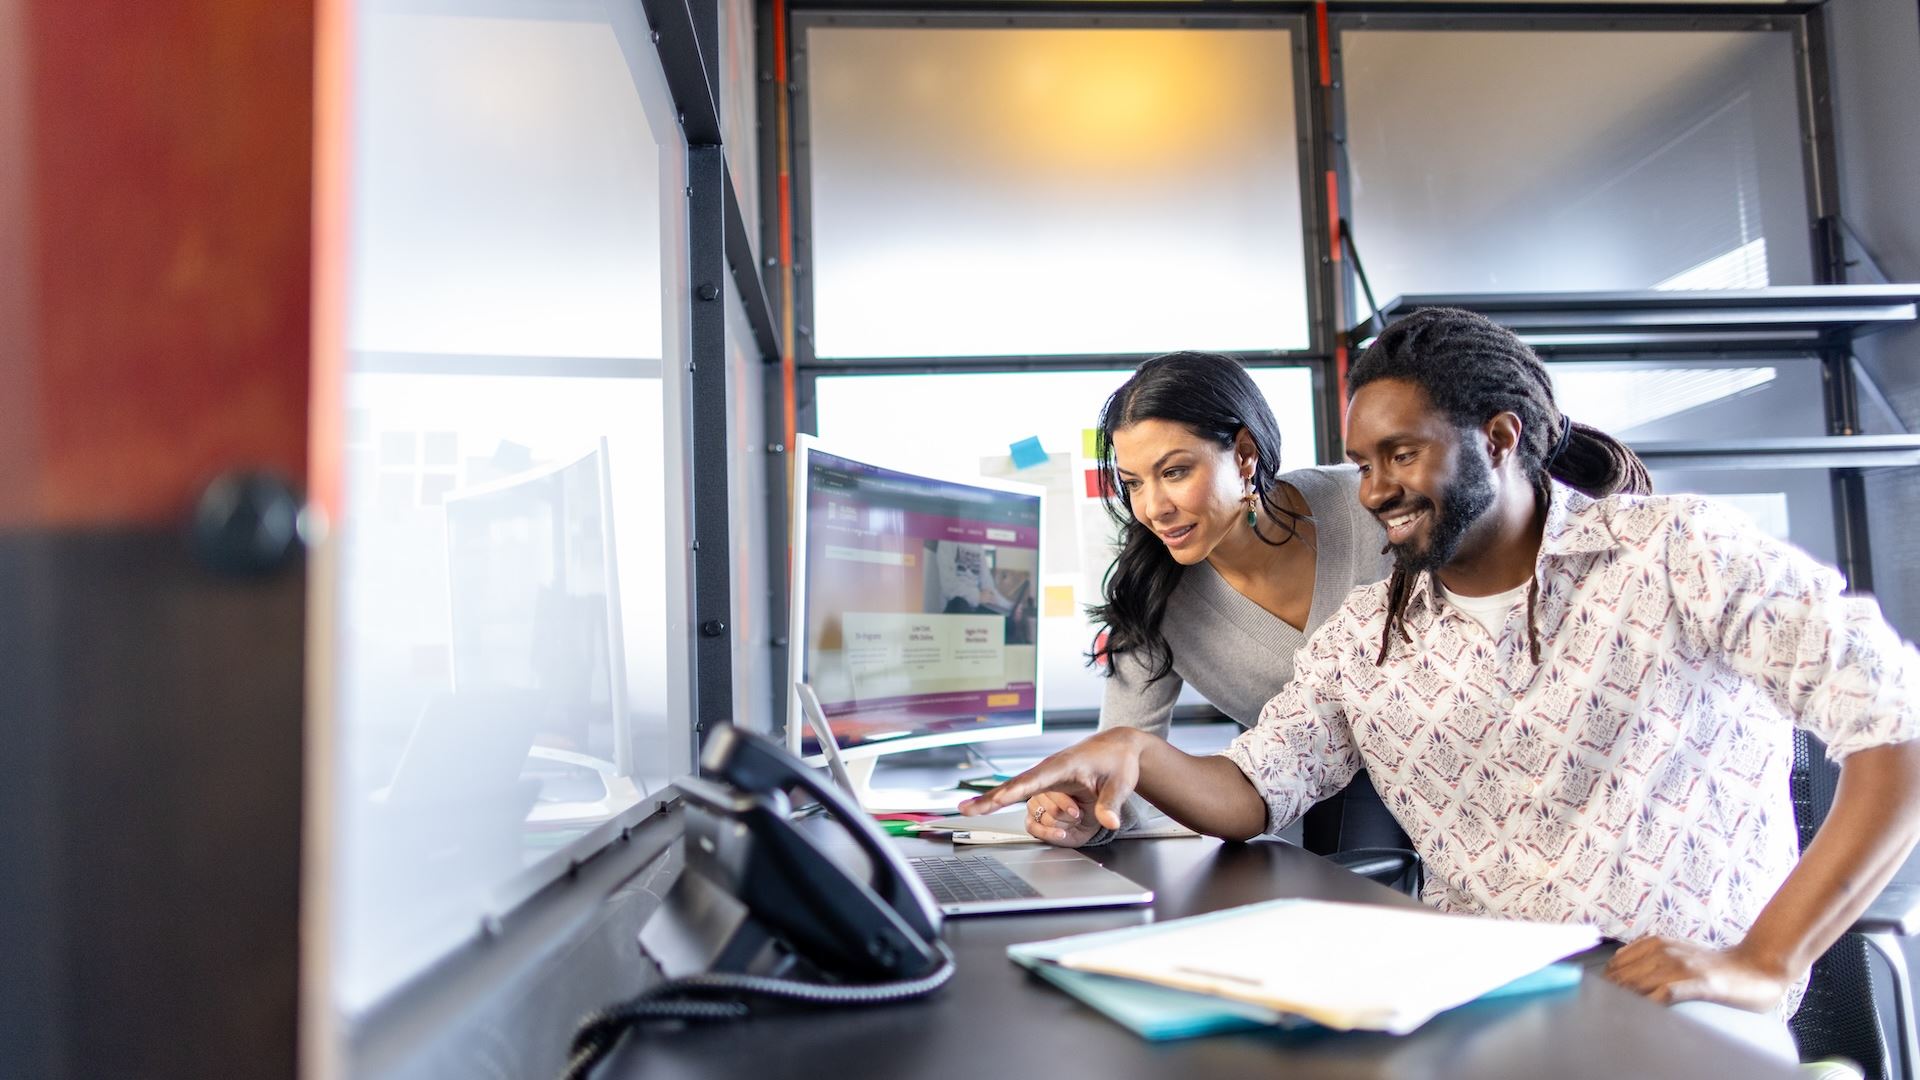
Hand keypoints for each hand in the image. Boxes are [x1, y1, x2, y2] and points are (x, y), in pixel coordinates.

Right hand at [959, 728, 1146, 837]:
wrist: (1117, 750)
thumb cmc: (1117, 761)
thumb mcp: (1121, 783)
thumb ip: (1112, 803)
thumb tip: (1109, 821)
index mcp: (1063, 765)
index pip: (1034, 780)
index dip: (1014, 791)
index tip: (998, 799)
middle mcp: (1048, 773)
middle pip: (1013, 789)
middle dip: (988, 800)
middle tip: (965, 809)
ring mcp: (1045, 783)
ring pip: (1036, 809)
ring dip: (1059, 818)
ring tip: (1082, 810)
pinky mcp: (1047, 791)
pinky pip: (1032, 809)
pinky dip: (1041, 820)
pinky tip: (1057, 819)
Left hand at [1604, 936, 1791, 1012]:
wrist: (1756, 967)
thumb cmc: (1713, 966)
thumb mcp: (1676, 954)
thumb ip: (1648, 960)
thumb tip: (1617, 975)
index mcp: (1655, 943)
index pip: (1615, 965)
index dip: (1606, 984)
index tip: (1602, 1001)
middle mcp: (1664, 951)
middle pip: (1622, 976)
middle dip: (1611, 995)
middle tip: (1608, 1014)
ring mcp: (1682, 966)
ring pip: (1638, 983)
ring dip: (1626, 1001)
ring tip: (1621, 1018)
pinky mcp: (1699, 983)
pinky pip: (1666, 993)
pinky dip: (1652, 1003)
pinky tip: (1647, 1013)